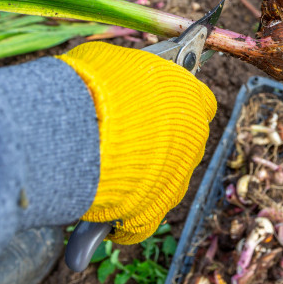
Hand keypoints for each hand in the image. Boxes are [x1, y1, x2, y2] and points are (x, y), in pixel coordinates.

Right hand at [57, 42, 215, 243]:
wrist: (82, 127)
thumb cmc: (96, 84)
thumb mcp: (117, 63)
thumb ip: (132, 76)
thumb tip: (122, 78)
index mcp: (190, 99)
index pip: (200, 102)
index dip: (176, 105)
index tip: (156, 105)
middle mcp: (192, 141)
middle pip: (181, 144)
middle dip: (155, 143)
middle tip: (120, 139)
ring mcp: (175, 179)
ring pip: (165, 181)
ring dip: (141, 179)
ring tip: (104, 172)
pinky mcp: (152, 211)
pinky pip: (141, 220)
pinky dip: (124, 219)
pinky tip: (103, 214)